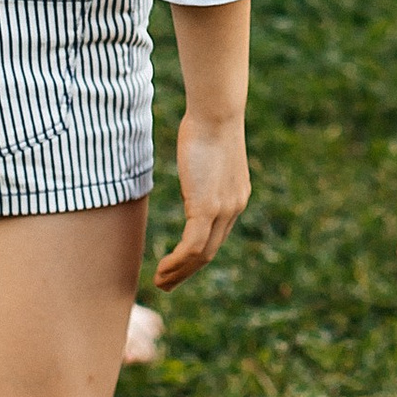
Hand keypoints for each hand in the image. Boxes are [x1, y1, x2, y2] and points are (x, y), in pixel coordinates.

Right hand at [155, 110, 248, 287]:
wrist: (217, 112)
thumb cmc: (208, 123)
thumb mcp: (209, 153)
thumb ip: (205, 170)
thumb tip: (196, 165)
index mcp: (236, 197)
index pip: (218, 236)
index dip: (198, 255)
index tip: (180, 264)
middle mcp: (234, 208)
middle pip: (211, 251)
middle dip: (188, 272)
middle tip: (167, 284)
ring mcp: (222, 210)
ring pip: (201, 255)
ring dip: (179, 273)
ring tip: (160, 282)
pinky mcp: (206, 208)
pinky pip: (192, 247)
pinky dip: (176, 263)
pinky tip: (162, 268)